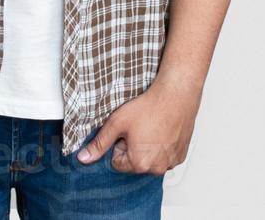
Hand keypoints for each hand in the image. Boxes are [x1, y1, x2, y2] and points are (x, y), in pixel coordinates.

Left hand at [77, 74, 202, 174]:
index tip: (125, 132)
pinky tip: (161, 131)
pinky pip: (164, 157)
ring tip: (150, 128)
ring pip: (150, 160)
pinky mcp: (181, 156)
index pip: (117, 163)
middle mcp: (157, 168)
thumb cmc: (147, 108)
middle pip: (134, 163)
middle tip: (138, 129)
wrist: (175, 96)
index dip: (118, 145)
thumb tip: (83, 158)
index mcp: (140, 164)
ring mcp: (171, 163)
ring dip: (147, 148)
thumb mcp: (116, 124)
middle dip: (132, 148)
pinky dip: (161, 147)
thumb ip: (99, 143)